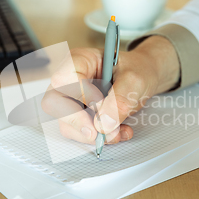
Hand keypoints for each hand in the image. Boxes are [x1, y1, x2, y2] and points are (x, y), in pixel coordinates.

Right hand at [41, 36, 179, 144]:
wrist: (144, 77)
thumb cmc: (137, 69)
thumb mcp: (135, 80)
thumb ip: (120, 99)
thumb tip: (103, 124)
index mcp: (79, 60)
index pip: (63, 79)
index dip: (80, 95)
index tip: (100, 104)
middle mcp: (69, 79)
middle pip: (54, 104)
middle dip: (78, 122)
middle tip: (99, 133)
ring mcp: (72, 99)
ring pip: (66, 123)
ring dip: (92, 134)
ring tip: (118, 132)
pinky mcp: (79, 115)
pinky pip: (80, 132)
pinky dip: (99, 137)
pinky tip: (117, 132)